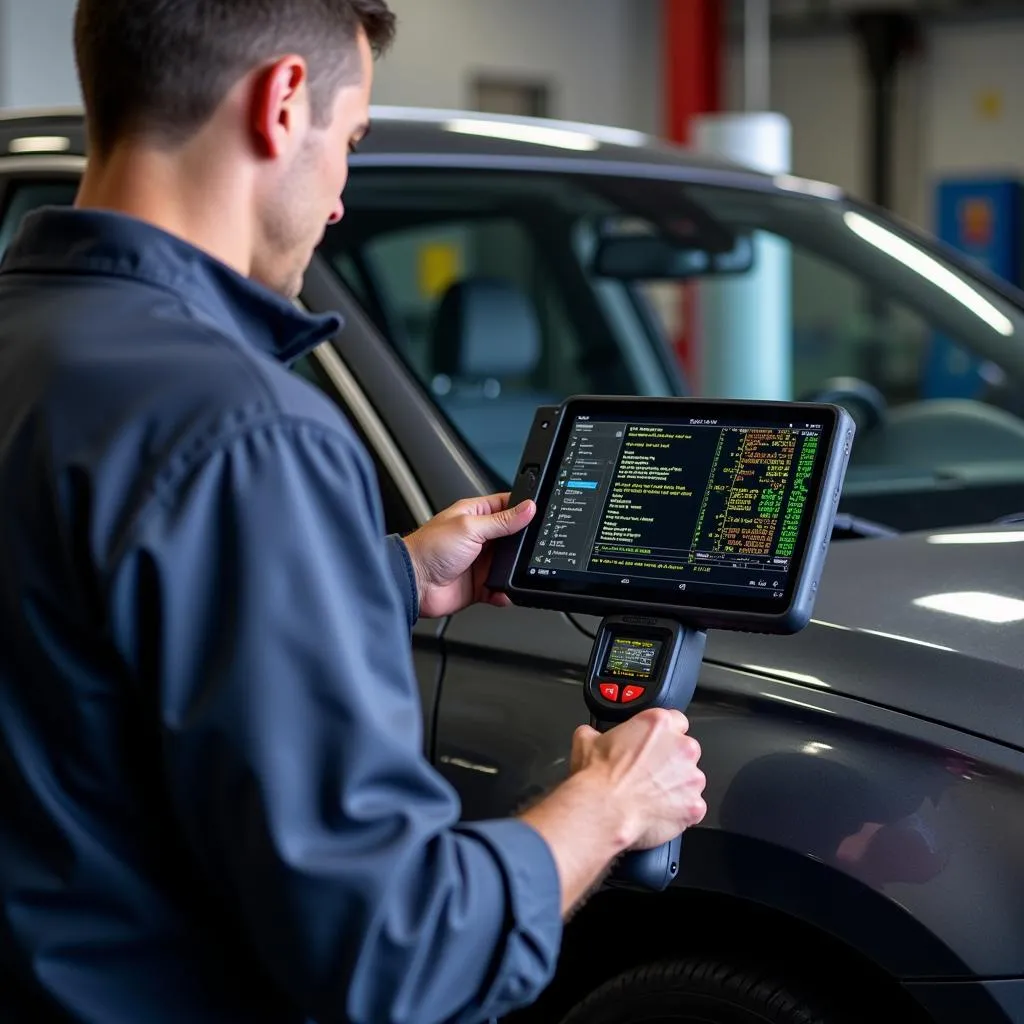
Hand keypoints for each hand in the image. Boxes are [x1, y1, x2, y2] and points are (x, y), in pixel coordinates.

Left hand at [402, 493, 535, 617]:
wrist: (414, 584)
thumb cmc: (429, 549)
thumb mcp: (470, 527)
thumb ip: (502, 520)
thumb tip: (527, 508)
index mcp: (476, 515)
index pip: (507, 506)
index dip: (523, 508)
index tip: (539, 512)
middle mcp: (479, 537)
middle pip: (513, 536)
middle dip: (523, 543)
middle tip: (533, 547)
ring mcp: (480, 561)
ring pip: (509, 564)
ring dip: (515, 569)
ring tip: (518, 570)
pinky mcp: (479, 584)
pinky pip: (500, 588)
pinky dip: (505, 591)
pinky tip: (504, 590)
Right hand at [570, 709, 705, 849]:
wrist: (603, 810)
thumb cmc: (598, 777)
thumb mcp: (587, 740)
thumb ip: (597, 733)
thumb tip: (591, 736)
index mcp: (659, 724)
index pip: (676, 720)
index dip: (663, 735)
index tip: (654, 745)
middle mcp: (681, 747)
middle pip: (686, 750)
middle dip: (671, 762)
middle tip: (649, 774)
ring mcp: (691, 777)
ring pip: (691, 780)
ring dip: (676, 786)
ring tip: (651, 797)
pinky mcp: (694, 805)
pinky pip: (692, 807)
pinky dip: (679, 811)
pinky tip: (658, 813)